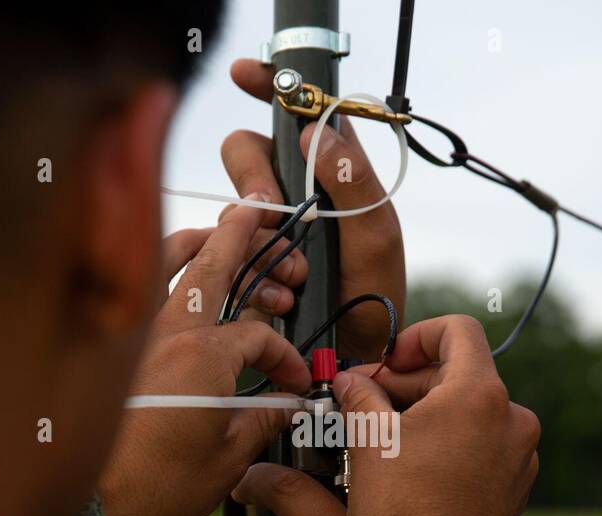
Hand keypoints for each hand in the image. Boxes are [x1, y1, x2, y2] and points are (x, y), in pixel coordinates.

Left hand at [96, 200, 311, 515]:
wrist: (88, 507)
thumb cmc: (154, 487)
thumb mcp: (228, 459)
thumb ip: (262, 419)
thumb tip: (288, 403)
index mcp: (205, 355)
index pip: (260, 335)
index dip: (284, 355)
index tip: (293, 383)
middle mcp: (168, 331)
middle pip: (213, 262)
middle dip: (244, 235)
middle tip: (262, 212)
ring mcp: (136, 335)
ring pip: (169, 264)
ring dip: (201, 243)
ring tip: (222, 233)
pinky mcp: (114, 349)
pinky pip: (143, 290)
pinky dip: (164, 270)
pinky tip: (177, 272)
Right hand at [226, 58, 405, 360]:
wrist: (355, 356)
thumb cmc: (374, 294)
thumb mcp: (377, 235)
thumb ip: (352, 181)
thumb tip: (315, 131)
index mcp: (327, 172)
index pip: (293, 114)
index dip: (267, 86)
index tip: (244, 72)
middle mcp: (291, 194)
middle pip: (244, 153)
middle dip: (255, 180)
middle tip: (275, 210)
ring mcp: (265, 230)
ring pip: (231, 209)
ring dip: (262, 241)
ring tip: (297, 275)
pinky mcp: (246, 266)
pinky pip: (224, 256)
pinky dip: (253, 277)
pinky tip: (281, 299)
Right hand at [334, 315, 540, 515]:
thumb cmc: (400, 514)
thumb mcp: (368, 440)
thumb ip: (361, 395)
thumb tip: (351, 381)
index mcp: (481, 394)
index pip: (458, 331)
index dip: (416, 337)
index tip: (387, 363)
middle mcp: (513, 419)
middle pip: (461, 373)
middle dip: (410, 382)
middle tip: (366, 402)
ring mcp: (520, 455)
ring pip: (470, 412)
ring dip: (427, 414)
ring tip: (383, 438)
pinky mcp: (515, 486)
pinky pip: (482, 445)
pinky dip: (449, 444)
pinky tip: (411, 467)